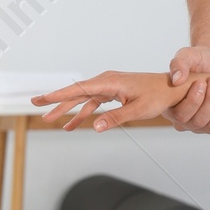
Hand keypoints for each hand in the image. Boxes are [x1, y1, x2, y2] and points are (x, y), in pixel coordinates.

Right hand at [31, 70, 209, 132]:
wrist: (174, 87)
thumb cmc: (159, 96)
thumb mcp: (139, 109)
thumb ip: (117, 118)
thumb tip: (96, 127)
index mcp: (110, 82)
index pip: (79, 89)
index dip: (58, 95)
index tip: (41, 99)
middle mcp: (107, 81)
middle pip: (76, 93)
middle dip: (56, 101)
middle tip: (35, 105)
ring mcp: (109, 87)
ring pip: (83, 99)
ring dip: (68, 110)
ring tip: (50, 121)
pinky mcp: (114, 93)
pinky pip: (93, 103)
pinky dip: (83, 114)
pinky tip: (74, 125)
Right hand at [166, 44, 209, 133]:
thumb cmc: (199, 60)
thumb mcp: (187, 56)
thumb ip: (179, 64)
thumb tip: (176, 80)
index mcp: (171, 106)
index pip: (181, 115)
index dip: (193, 101)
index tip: (202, 82)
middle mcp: (184, 120)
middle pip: (198, 122)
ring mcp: (202, 125)